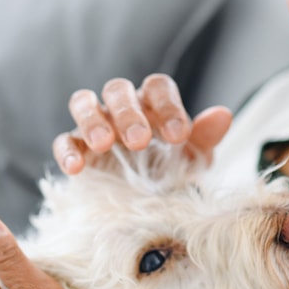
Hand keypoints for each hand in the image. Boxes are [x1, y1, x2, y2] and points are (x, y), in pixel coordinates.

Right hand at [52, 73, 232, 174]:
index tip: (178, 135)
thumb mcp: (192, 158)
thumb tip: (223, 115)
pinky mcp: (75, 146)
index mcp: (153, 102)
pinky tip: (76, 168)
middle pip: (117, 90)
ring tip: (104, 144)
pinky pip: (65, 140)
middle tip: (140, 140)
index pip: (157, 87)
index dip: (168, 106)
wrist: (144, 201)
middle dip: (128, 113)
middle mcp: (122, 106)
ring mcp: (95, 123)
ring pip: (83, 102)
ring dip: (92, 120)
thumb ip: (204, 136)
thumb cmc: (170, 170)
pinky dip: (67, 150)